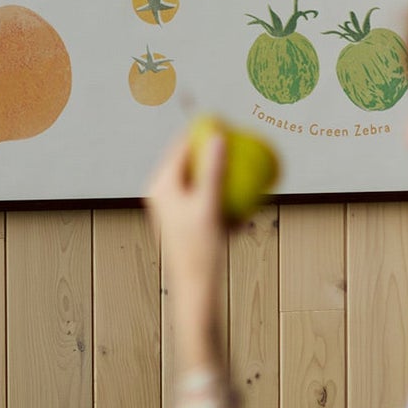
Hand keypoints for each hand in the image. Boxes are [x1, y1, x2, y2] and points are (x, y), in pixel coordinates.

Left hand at [144, 130, 225, 346]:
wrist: (194, 286)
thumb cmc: (200, 248)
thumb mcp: (210, 206)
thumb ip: (214, 170)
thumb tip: (219, 138)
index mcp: (161, 184)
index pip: (182, 145)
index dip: (205, 129)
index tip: (230, 122)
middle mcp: (162, 192)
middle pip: (193, 161)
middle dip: (217, 152)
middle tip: (242, 140)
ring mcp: (172, 206)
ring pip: (201, 181)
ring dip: (223, 176)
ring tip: (246, 166)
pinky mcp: (184, 220)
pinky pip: (207, 200)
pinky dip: (224, 198)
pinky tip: (246, 199)